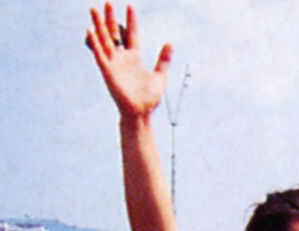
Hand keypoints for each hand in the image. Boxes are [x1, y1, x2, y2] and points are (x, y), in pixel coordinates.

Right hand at [86, 4, 171, 119]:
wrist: (141, 113)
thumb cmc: (149, 97)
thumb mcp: (160, 75)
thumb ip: (163, 59)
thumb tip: (170, 42)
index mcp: (134, 58)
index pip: (131, 34)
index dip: (131, 20)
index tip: (130, 6)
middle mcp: (121, 58)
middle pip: (114, 33)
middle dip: (110, 18)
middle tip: (107, 1)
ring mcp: (113, 64)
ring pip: (104, 40)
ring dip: (99, 25)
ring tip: (93, 9)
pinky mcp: (107, 71)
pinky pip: (100, 55)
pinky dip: (95, 43)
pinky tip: (90, 31)